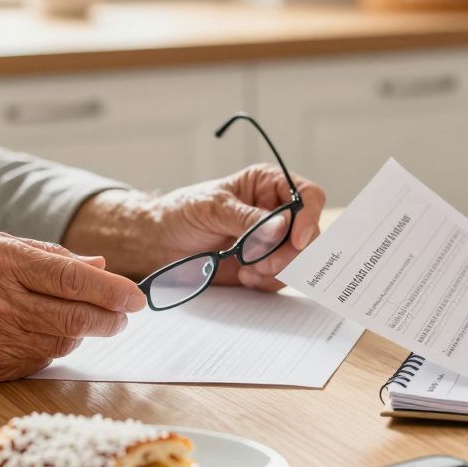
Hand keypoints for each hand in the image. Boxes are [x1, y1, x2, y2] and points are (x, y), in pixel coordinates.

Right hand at [0, 233, 145, 382]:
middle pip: (75, 318)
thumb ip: (51, 256)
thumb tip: (101, 265)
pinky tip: (40, 335)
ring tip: (77, 320)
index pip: (74, 278)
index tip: (136, 298)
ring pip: (61, 343)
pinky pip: (38, 362)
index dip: (112, 290)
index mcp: (2, 262)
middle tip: (123, 316)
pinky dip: (50, 348)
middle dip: (110, 319)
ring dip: (79, 333)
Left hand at [66, 164, 326, 291]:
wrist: (158, 243)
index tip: (296, 239)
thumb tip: (281, 227)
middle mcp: (277, 212)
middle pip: (309, 232)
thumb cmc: (182, 212)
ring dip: (278, 269)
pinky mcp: (265, 265)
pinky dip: (267, 281)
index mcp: (269, 185)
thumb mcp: (213, 207)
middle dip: (290, 252)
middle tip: (263, 264)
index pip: (307, 196)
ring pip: (300, 258)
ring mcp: (273, 241)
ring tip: (247, 270)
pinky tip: (244, 276)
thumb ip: (248, 218)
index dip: (308, 216)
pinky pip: (282, 278)